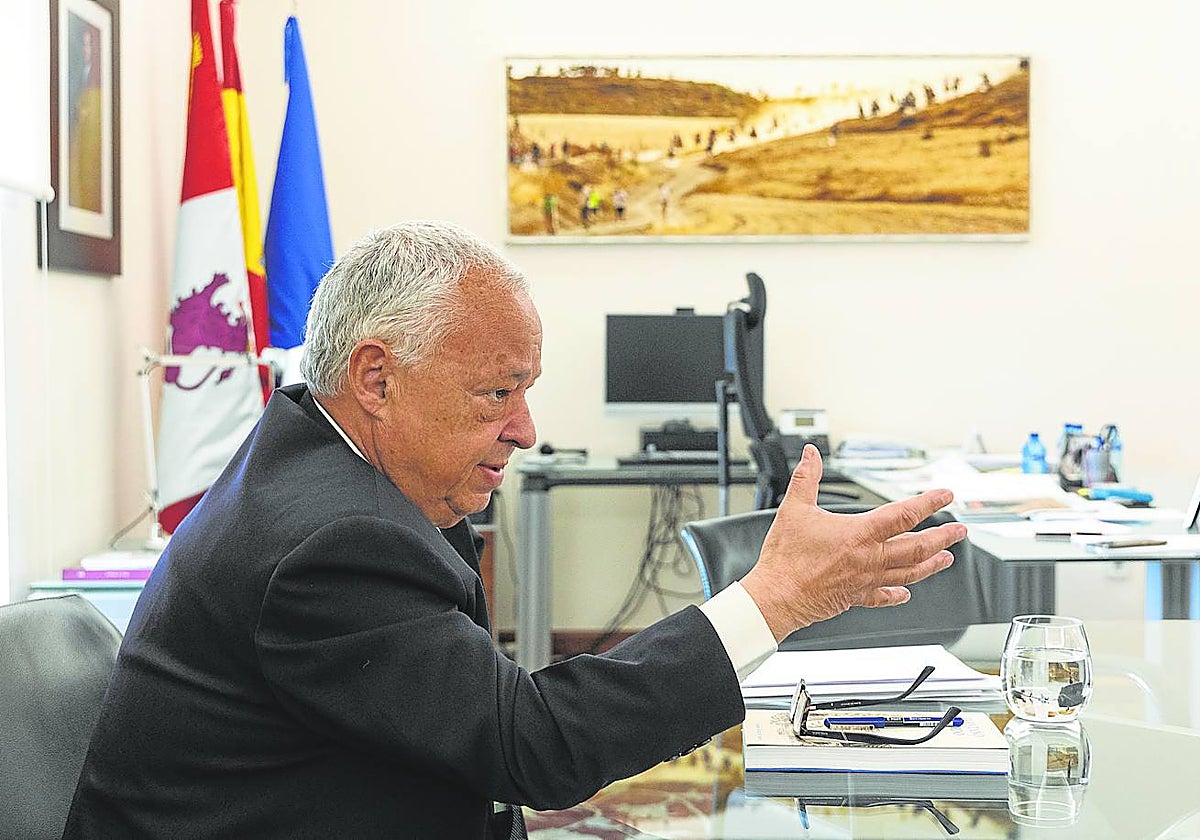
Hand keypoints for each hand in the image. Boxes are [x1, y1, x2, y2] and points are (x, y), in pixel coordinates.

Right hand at [740, 444, 967, 641]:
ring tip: (946, 559)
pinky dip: (897, 594)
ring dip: (931, 565)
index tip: (945, 496)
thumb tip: (812, 455)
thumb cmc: (786, 558)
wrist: (778, 596)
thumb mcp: (794, 508)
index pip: (904, 514)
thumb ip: (807, 478)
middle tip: (960, 531)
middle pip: (917, 547)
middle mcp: (870, 558)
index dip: (928, 502)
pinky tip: (905, 593)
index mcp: (859, 534)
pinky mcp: (856, 597)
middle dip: (943, 537)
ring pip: (909, 572)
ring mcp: (866, 580)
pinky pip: (884, 596)